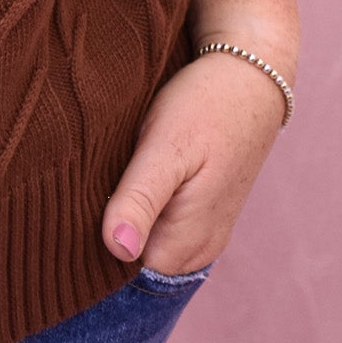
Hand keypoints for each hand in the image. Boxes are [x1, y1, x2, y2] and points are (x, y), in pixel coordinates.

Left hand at [100, 51, 287, 275]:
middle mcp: (201, 249)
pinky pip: (165, 222)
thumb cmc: (206, 106)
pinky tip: (143, 168)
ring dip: (131, 208)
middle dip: (113, 220)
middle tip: (107, 170)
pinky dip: (148, 200)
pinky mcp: (206, 212)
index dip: (98, 230)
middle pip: (136, 256)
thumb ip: (141, 199)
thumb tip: (117, 249)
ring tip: (125, 165)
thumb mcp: (166, 147)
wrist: (251, 76)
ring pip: (149, 238)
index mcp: (189, 243)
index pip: (122, 266)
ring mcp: (206, 232)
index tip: (90, 189)